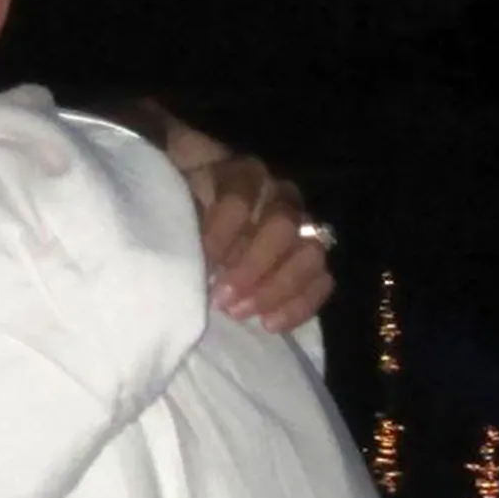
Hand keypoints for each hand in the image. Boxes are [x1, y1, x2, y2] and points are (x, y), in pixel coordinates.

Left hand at [183, 155, 334, 334]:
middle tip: (222, 299)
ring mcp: (302, 225)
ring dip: (277, 289)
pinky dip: (299, 305)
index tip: (202, 264)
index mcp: (244, 174)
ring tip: (243, 313)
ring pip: (310, 254)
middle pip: (282, 227)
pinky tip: (270, 323)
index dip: (222, 233)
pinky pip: (322, 280)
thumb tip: (182, 253)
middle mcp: (280, 195)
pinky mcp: (311, 256)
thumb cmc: (185, 201)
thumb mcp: (176, 197)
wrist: (204, 203)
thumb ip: (181, 215)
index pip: (240, 200)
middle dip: (253, 267)